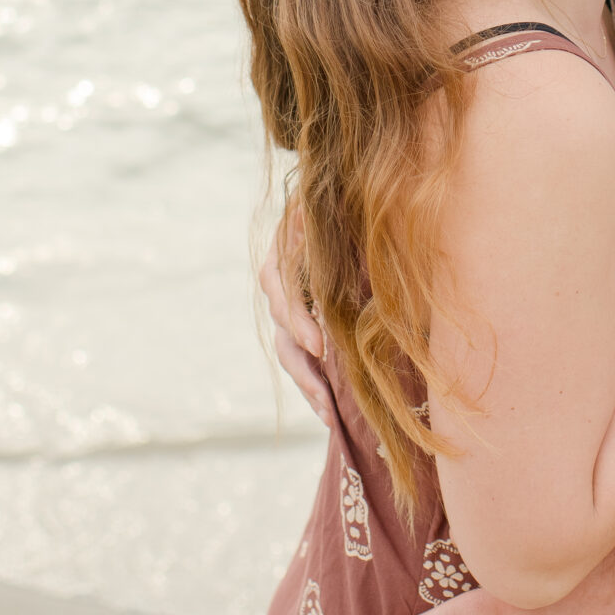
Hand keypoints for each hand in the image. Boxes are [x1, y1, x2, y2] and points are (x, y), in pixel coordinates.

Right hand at [260, 206, 328, 415]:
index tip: (320, 347)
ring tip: (329, 416)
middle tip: (326, 401)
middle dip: (305, 372)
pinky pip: (301, 356)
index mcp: (282, 258)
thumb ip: (320, 225)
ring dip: (309, 386)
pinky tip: (330, 410)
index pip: (285, 298)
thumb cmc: (335, 201)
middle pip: (284, 337)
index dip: (300, 324)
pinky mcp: (302, 321)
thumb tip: (315, 220)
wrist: (330, 199)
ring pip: (289, 353)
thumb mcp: (324, 209)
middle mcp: (279, 287)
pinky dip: (314, 382)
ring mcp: (288, 307)